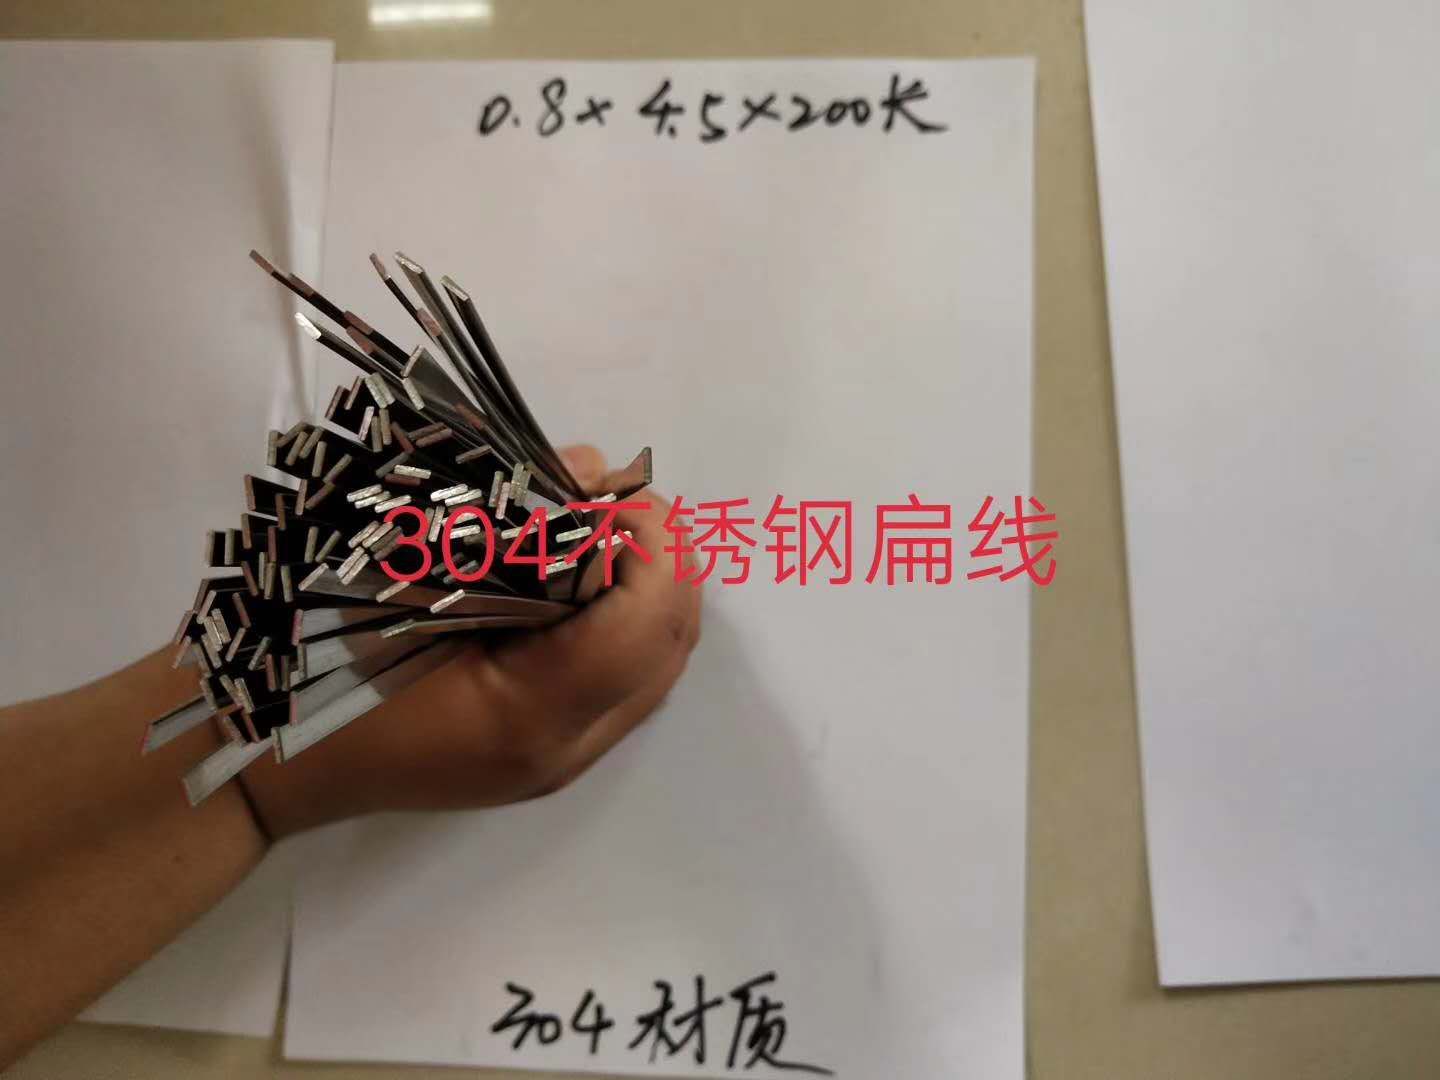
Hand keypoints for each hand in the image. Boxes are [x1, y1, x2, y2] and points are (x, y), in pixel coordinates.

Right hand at [237, 445, 702, 838]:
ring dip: (651, 586)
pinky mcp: (554, 750)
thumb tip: (590, 471)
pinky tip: (585, 575)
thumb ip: (508, 520)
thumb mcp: (405, 570)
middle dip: (663, 556)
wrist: (265, 756)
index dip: (650, 540)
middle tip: (613, 500)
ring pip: (661, 663)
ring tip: (601, 530)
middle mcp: (562, 750)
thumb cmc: (317, 652)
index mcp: (526, 713)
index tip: (612, 487)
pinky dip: (628, 618)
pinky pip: (632, 678)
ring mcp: (562, 760)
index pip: (644, 620)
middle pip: (671, 643)